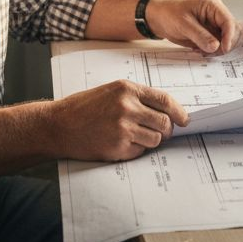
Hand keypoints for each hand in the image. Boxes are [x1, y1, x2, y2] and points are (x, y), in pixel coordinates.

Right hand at [43, 80, 188, 161]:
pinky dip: (135, 150)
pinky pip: (140, 151)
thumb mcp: (110, 92)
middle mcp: (127, 107)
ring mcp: (123, 128)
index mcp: (127, 89)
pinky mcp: (117, 147)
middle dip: (167, 130)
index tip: (184, 120)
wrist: (58, 125)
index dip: (179, 112)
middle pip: (164, 123)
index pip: (165, 101)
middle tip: (162, 133)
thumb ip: (137, 98)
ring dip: (151, 141)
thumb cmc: (83, 108)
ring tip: (135, 137)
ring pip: (155, 139)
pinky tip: (120, 143)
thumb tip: (166, 111)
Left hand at [145, 0, 239, 54]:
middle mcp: (217, 15)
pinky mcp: (210, 34)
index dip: (229, 36)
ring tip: (201, 50)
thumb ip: (200, 35)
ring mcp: (214, 25)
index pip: (228, 21)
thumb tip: (215, 46)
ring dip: (218, 49)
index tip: (224, 49)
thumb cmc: (169, 14)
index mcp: (213, 6)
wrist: (160, 19)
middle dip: (225, 44)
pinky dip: (212, 51)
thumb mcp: (184, 25)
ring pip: (226, 40)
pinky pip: (218, 45)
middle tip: (212, 53)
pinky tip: (199, 50)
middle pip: (232, 31)